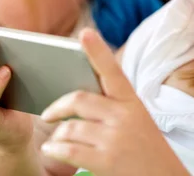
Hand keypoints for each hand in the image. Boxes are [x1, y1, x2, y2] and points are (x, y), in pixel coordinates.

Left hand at [40, 29, 188, 175]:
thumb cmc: (146, 148)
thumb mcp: (137, 119)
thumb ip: (113, 104)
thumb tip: (76, 95)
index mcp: (132, 101)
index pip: (112, 70)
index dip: (97, 51)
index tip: (85, 33)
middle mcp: (124, 115)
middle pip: (79, 99)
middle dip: (57, 106)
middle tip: (47, 113)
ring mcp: (115, 138)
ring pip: (70, 126)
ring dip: (56, 134)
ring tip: (53, 139)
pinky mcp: (106, 160)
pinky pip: (69, 149)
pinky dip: (55, 149)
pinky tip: (52, 150)